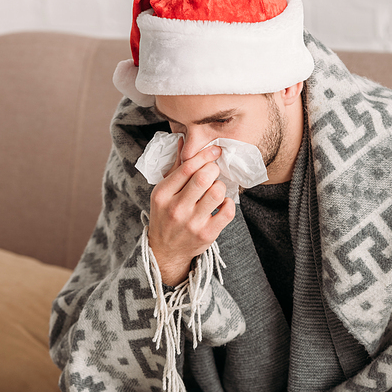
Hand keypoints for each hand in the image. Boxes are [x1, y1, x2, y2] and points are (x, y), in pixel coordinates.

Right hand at [148, 139, 234, 285]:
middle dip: (214, 169)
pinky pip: (228, 211)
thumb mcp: (163, 192)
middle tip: (215, 172)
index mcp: (162, 194)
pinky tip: (222, 204)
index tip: (215, 151)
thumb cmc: (166, 216)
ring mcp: (192, 223)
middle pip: (204, 177)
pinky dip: (229, 203)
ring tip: (216, 189)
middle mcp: (176, 208)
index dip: (205, 155)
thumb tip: (183, 141)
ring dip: (221, 186)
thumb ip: (175, 168)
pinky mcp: (207, 234)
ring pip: (217, 192)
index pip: (187, 167)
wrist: (166, 250)